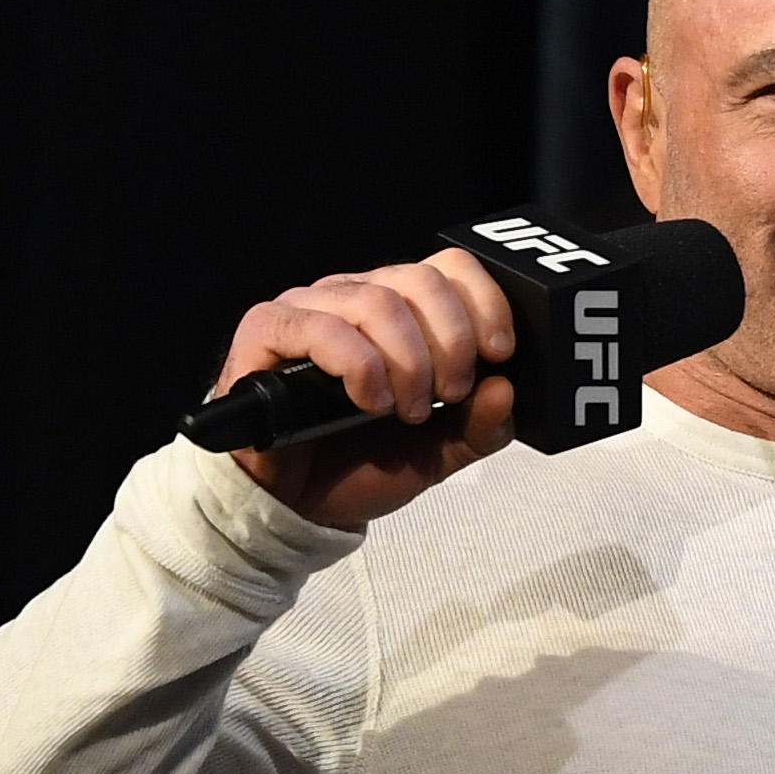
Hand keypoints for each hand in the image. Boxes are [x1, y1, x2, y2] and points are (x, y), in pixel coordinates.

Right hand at [205, 248, 518, 529]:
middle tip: (451, 394)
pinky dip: (359, 366)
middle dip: (452, 341)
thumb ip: (479, 427)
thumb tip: (506, 389)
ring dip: (408, 361)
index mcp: (400, 309)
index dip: (485, 303)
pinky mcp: (267, 331)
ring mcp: (309, 309)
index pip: (450, 268)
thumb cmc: (357, 465)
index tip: (500, 353)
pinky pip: (320, 327)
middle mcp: (354, 296)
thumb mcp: (437, 453)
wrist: (294, 505)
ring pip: (377, 301)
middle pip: (420, 279)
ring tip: (409, 411)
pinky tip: (369, 402)